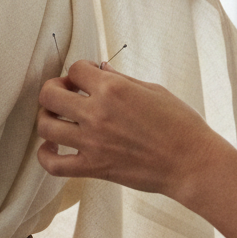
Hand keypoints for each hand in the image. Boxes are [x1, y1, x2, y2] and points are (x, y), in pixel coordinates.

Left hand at [36, 61, 224, 203]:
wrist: (192, 163)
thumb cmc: (180, 125)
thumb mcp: (153, 90)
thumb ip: (121, 79)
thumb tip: (100, 69)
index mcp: (114, 89)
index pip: (75, 69)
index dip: (78, 71)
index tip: (86, 80)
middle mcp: (97, 113)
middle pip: (49, 94)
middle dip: (54, 89)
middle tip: (66, 94)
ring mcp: (92, 142)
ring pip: (45, 126)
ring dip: (46, 119)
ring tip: (58, 119)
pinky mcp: (93, 168)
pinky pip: (53, 165)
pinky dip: (44, 156)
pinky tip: (51, 149)